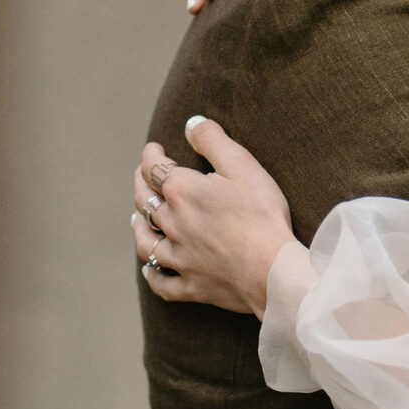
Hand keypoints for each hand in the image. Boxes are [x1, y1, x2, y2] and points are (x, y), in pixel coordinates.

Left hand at [132, 119, 293, 316]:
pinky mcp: (190, 285)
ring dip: (138, 227)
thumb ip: (213, 141)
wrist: (272, 269)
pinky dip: (152, 274)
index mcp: (182, 191)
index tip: (153, 148)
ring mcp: (179, 257)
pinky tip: (150, 270)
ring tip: (137, 219)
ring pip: (145, 242)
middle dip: (140, 184)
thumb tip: (190, 123)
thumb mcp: (242, 165)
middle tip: (142, 176)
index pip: (154, 168)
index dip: (150, 155)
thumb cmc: (262, 214)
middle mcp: (172, 223)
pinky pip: (161, 282)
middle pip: (145, 201)